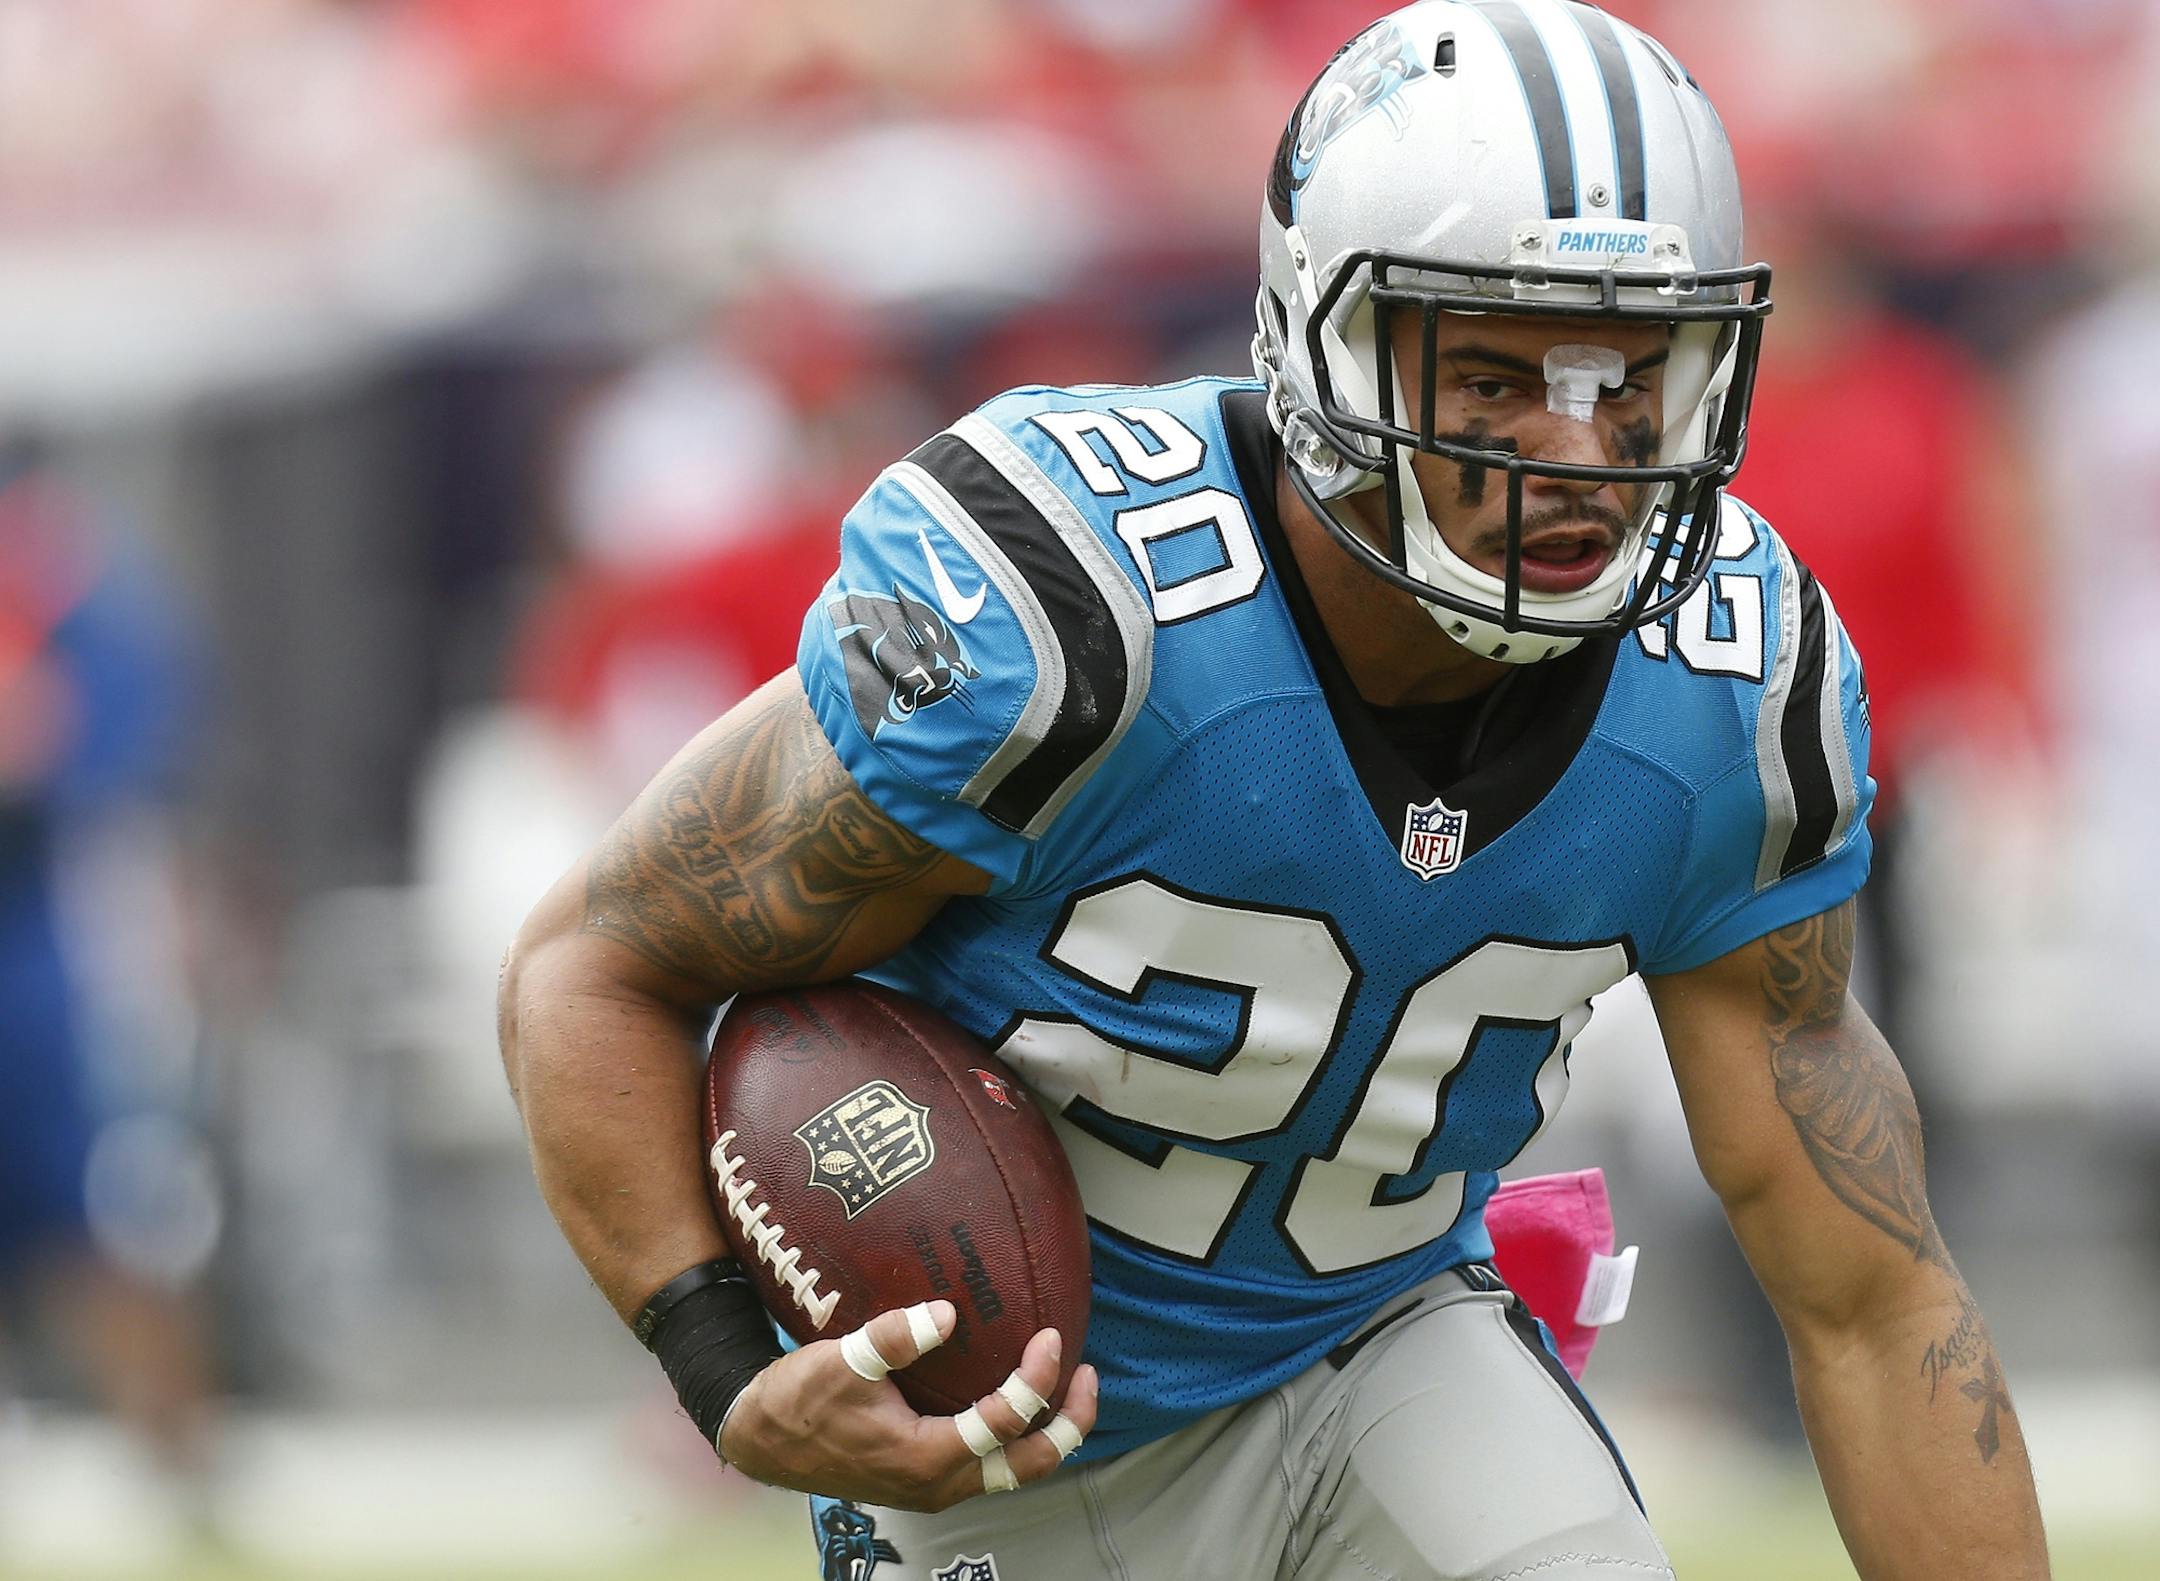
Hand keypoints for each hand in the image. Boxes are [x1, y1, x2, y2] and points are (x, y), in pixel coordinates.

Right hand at [717, 1299, 1098, 1512]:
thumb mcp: (844, 1361)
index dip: (1035, 1380)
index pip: (1003, 1424)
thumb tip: (946, 1314)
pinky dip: (1013, 1436)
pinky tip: (1012, 1396)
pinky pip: (987, 1464)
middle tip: (1088, 1376)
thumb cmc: (799, 1401)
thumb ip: (895, 1337)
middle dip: (1067, 1424)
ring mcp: (933, 1486)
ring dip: (1045, 1433)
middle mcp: (938, 1483)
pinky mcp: (923, 1477)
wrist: (761, 1438)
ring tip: (1065, 1387)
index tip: (1051, 1337)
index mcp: (925, 1459)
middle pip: (1028, 1466)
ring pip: (1011, 1471)